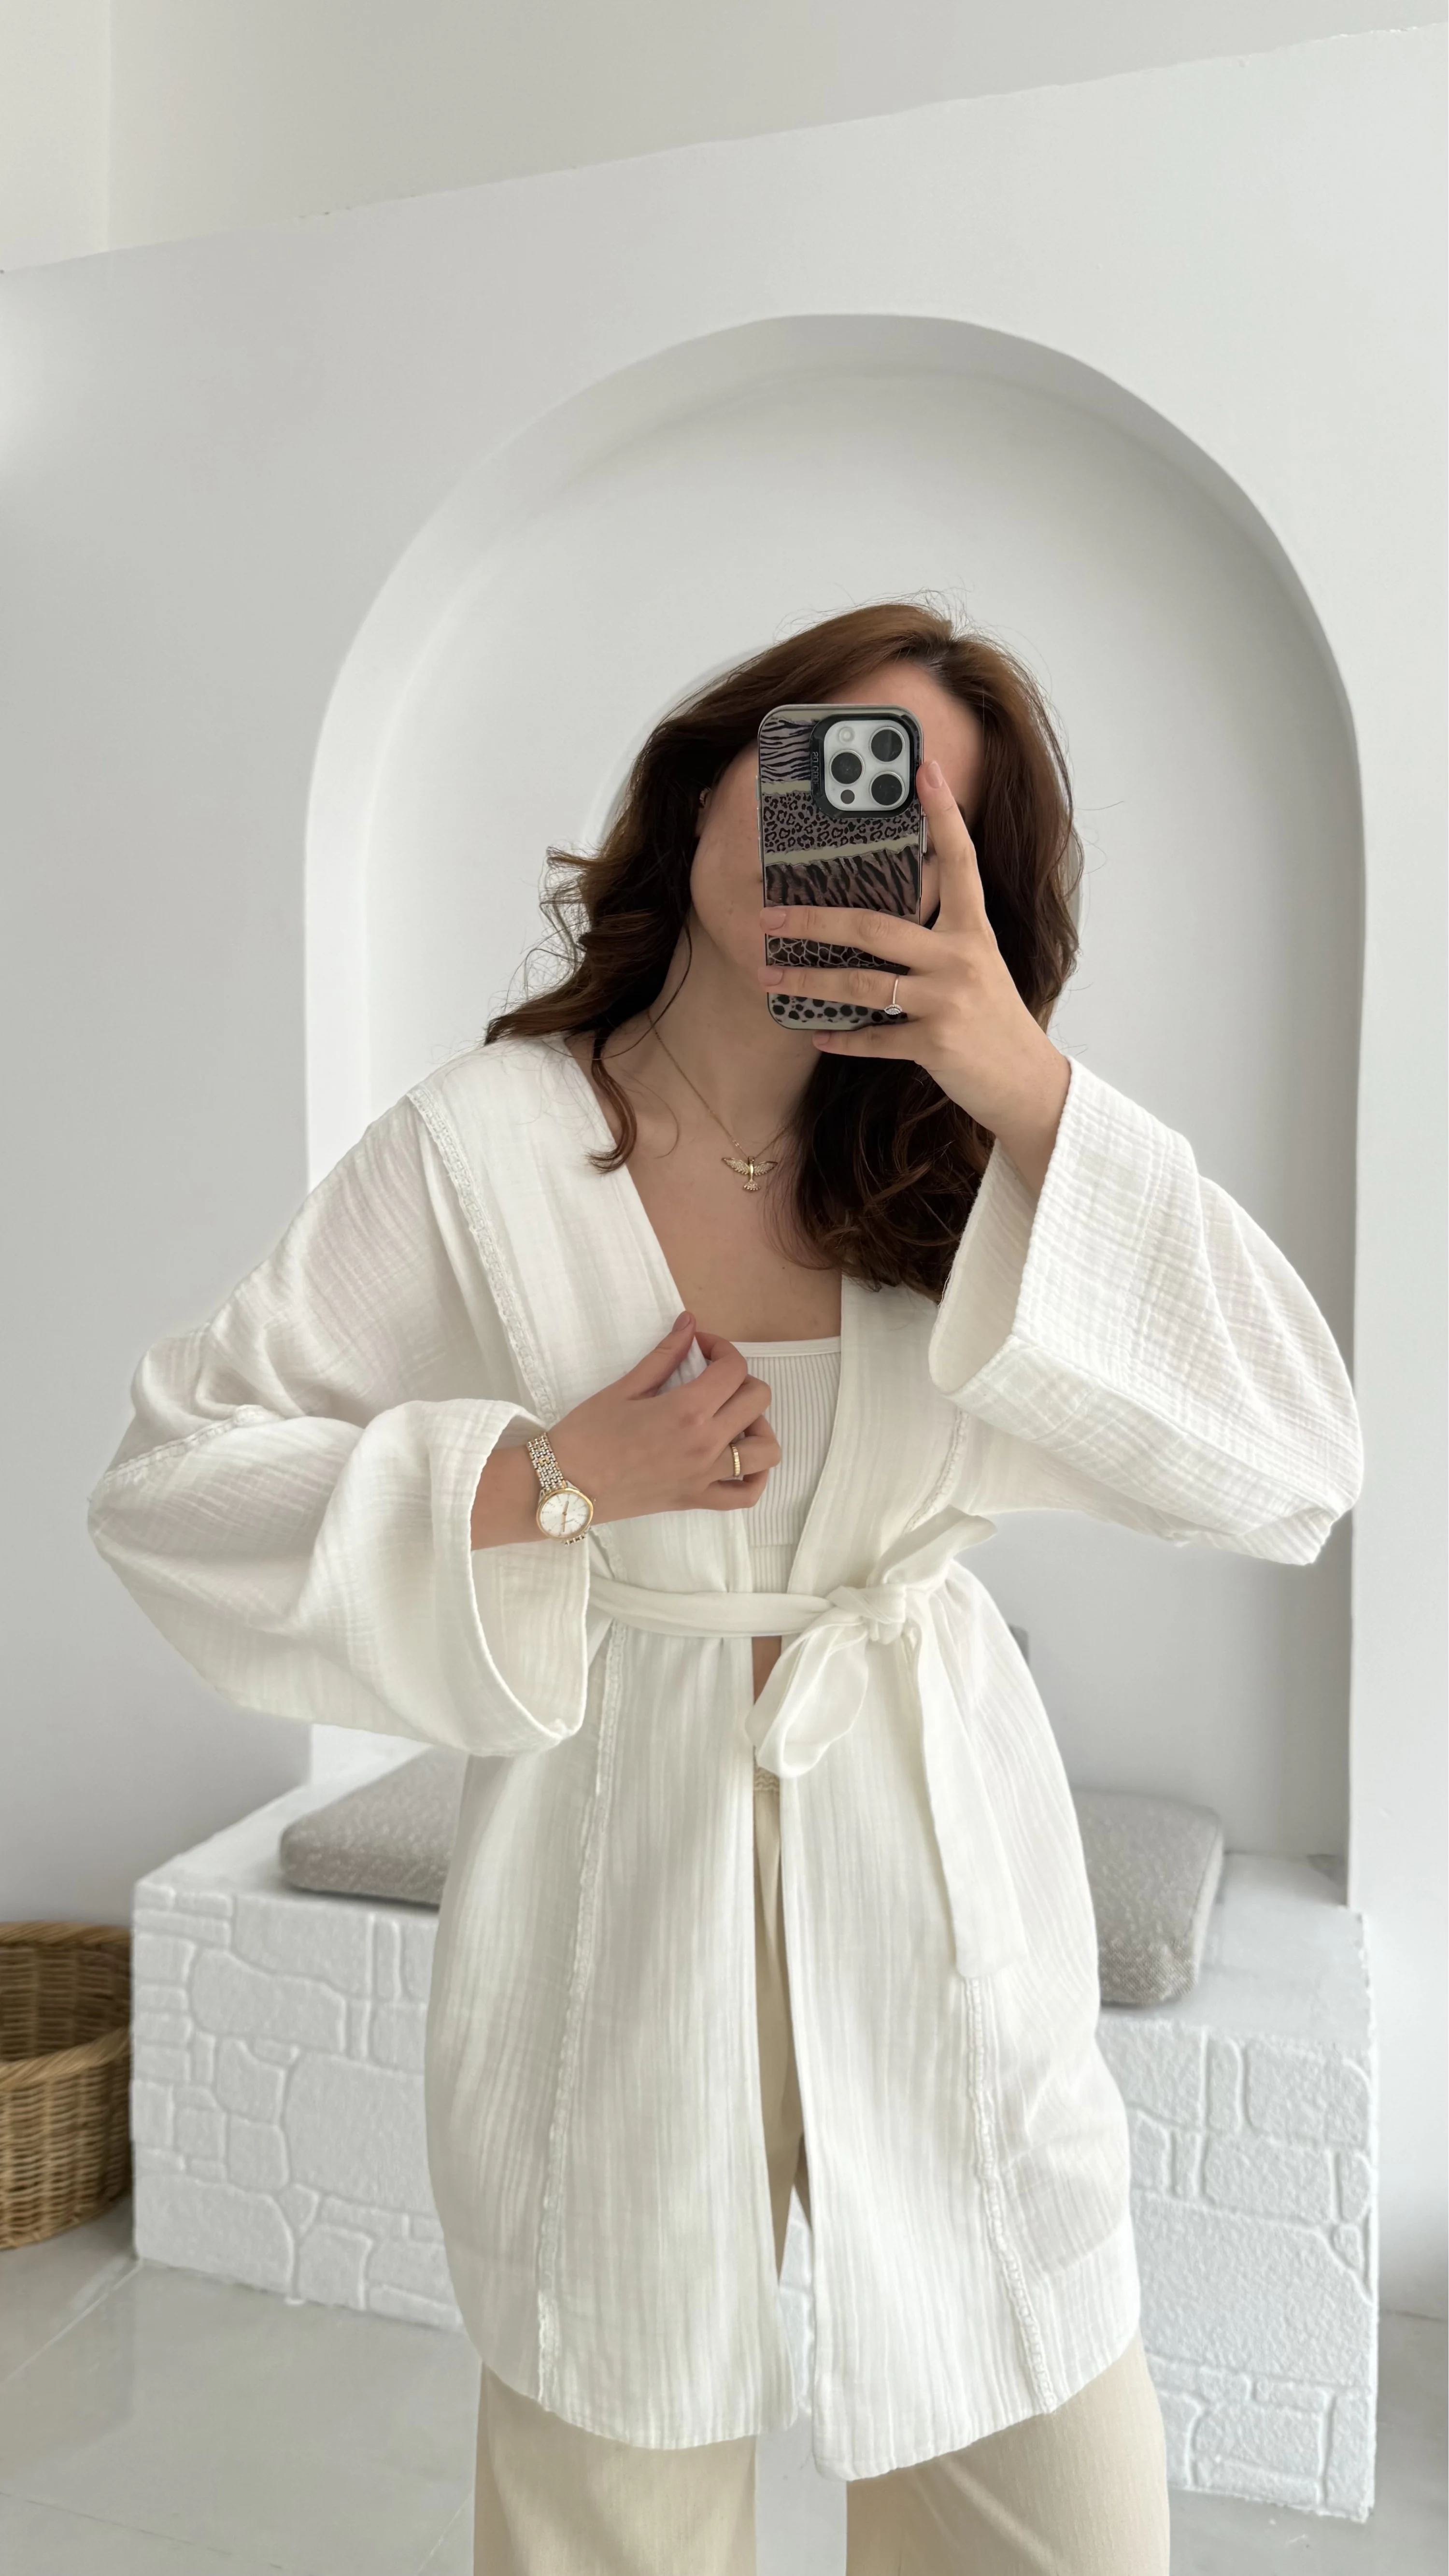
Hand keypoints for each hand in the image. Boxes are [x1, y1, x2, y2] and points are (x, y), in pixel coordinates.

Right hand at [548, 1315, 779, 1524]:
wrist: (563, 1485)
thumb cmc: (586, 1435)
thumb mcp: (624, 1388)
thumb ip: (664, 1355)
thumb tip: (689, 1323)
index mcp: (688, 1410)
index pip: (734, 1369)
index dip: (721, 1348)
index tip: (700, 1348)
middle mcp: (706, 1444)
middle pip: (758, 1400)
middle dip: (741, 1379)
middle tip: (712, 1379)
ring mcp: (705, 1476)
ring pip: (766, 1450)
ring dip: (758, 1427)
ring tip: (732, 1419)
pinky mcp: (696, 1500)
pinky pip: (747, 1495)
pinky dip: (756, 1477)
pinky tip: (742, 1460)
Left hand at [757, 759, 1071, 1192]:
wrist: (1026, 1082)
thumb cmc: (992, 1018)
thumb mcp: (976, 964)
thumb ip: (939, 936)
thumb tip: (881, 912)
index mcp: (974, 930)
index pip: (959, 861)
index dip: (942, 814)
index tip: (924, 767)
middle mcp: (960, 959)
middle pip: (877, 928)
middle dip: (818, 919)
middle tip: (771, 913)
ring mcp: (947, 1002)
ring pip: (864, 986)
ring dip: (811, 980)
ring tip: (771, 975)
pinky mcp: (935, 1045)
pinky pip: (873, 1040)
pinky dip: (842, 1039)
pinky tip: (815, 1034)